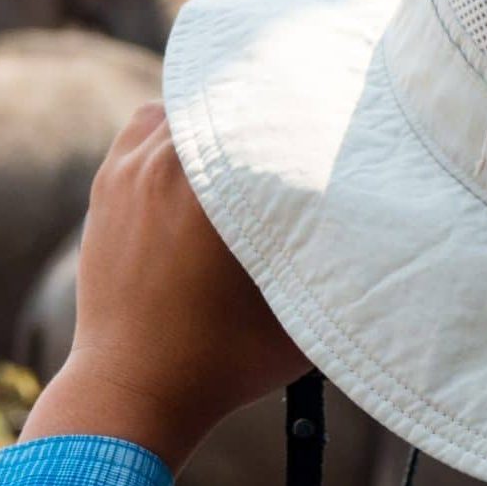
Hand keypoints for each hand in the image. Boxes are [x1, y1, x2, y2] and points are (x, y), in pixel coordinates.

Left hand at [18, 102, 309, 470]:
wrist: (131, 390)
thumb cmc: (222, 365)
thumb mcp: (299, 322)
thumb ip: (334, 268)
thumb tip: (378, 231)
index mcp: (218, 185)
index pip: (275, 108)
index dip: (311, 101)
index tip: (339, 104)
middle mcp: (168, 162)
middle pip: (229, 95)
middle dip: (265, 104)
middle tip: (302, 115)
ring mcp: (129, 168)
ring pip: (185, 105)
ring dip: (218, 116)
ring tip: (252, 137)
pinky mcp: (108, 184)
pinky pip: (149, 128)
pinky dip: (178, 132)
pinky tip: (205, 156)